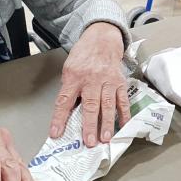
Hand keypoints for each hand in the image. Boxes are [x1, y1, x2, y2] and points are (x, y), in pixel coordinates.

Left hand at [50, 22, 128, 147]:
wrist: (102, 39)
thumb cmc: (83, 56)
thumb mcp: (69, 69)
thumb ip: (69, 90)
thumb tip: (68, 114)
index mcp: (74, 77)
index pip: (64, 101)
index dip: (59, 118)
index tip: (56, 133)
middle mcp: (91, 79)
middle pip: (90, 105)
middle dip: (89, 125)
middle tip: (89, 141)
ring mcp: (108, 80)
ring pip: (108, 104)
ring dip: (107, 123)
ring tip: (106, 138)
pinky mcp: (120, 82)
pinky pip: (122, 100)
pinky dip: (124, 114)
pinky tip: (123, 126)